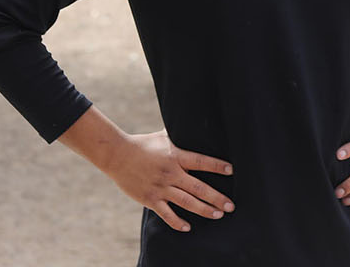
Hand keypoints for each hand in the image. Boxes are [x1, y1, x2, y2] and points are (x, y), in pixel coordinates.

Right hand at [98, 129, 234, 232]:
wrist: (117, 155)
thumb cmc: (143, 144)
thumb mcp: (163, 136)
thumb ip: (179, 134)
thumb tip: (192, 122)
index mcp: (175, 156)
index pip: (201, 161)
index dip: (217, 166)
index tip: (232, 171)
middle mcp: (171, 173)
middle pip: (198, 188)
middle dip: (217, 198)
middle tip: (231, 206)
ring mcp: (160, 187)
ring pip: (187, 202)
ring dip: (204, 210)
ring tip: (218, 215)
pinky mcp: (150, 198)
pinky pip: (166, 214)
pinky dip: (177, 222)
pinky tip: (188, 227)